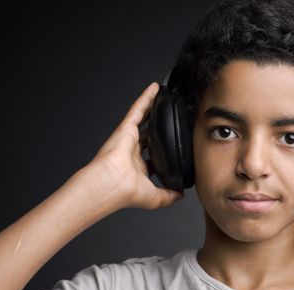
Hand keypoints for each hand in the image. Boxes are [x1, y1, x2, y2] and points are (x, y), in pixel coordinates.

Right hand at [84, 82, 183, 209]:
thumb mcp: (155, 198)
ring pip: (144, 118)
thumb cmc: (127, 192)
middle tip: (171, 117)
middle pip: (149, 134)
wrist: (111, 185)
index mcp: (138, 167)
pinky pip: (138, 109)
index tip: (173, 145)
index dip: (163, 150)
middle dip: (158, 126)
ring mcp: (128, 138)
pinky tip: (155, 88)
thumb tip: (182, 194)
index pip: (152, 156)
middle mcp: (132, 151)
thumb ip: (169, 195)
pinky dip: (146, 98)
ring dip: (153, 107)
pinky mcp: (126, 128)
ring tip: (165, 97)